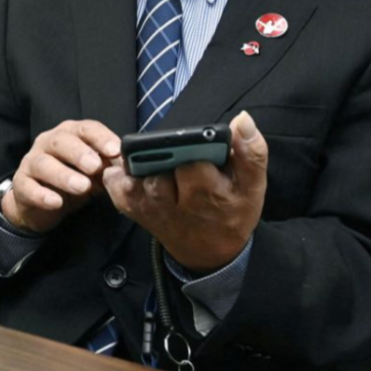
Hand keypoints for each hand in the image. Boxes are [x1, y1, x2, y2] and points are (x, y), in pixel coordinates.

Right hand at [0, 120, 121, 233]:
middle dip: (79, 152)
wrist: (42, 203)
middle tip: (95, 166)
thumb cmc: (73, 178)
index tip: (115, 150)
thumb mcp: (94, 172)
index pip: (85, 129)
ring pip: (44, 163)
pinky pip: (29, 187)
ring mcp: (32, 162)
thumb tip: (128, 167)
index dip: (100, 137)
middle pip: (61, 141)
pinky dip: (42, 195)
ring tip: (82, 187)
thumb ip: (108, 166)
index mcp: (70, 134)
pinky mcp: (21, 184)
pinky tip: (56, 202)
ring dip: (63, 174)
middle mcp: (48, 143)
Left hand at [102, 111, 268, 272]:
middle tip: (175, 153)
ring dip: (140, 164)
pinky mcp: (135, 210)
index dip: (193, 149)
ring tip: (152, 156)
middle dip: (165, 155)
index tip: (199, 149)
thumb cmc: (232, 210)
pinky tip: (131, 167)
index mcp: (208, 193)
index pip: (192, 164)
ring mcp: (151, 208)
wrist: (210, 251)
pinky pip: (118, 188)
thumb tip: (242, 119)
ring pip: (138, 177)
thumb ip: (252, 151)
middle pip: (161, 168)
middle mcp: (175, 204)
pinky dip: (118, 176)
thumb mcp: (252, 185)